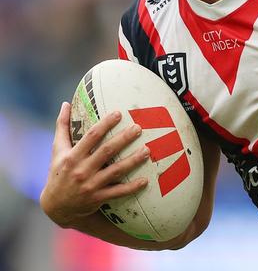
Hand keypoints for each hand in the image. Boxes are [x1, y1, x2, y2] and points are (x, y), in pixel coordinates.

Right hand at [40, 102, 149, 226]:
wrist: (56, 207)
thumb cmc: (59, 173)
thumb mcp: (57, 151)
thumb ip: (62, 127)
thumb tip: (66, 104)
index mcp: (72, 156)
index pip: (91, 137)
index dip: (105, 124)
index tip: (118, 113)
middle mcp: (81, 170)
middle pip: (106, 152)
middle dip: (123, 139)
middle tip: (138, 128)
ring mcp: (90, 185)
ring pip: (116, 171)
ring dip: (133, 161)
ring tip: (147, 150)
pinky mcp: (98, 198)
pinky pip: (118, 192)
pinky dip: (132, 187)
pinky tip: (145, 180)